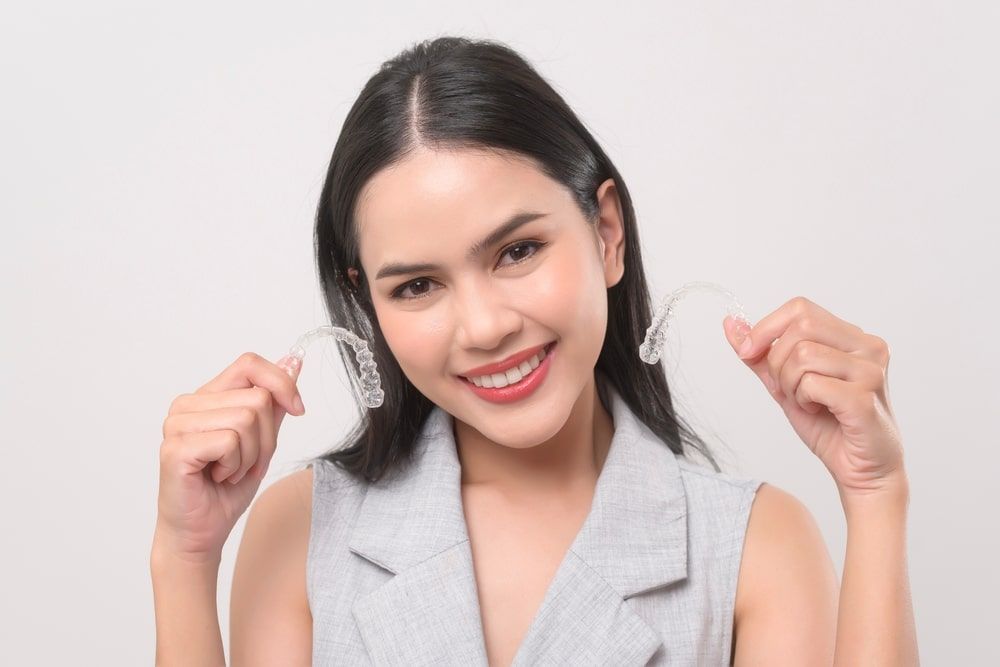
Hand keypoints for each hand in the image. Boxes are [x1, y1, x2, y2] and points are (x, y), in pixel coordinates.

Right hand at [153, 352, 305, 562]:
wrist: (200, 533)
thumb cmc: (224, 490)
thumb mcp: (262, 441)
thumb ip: (274, 402)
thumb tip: (293, 362)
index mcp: (207, 397)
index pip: (249, 364)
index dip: (281, 383)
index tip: (298, 409)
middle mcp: (187, 404)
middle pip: (257, 397)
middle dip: (267, 438)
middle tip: (246, 463)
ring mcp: (177, 424)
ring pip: (247, 418)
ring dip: (251, 455)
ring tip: (229, 472)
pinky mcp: (176, 447)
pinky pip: (230, 441)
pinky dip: (236, 466)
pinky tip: (217, 478)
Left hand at [722, 296, 905, 498]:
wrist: (862, 472)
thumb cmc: (830, 426)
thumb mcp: (786, 384)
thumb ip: (761, 355)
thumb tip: (730, 323)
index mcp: (852, 337)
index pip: (800, 308)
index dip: (766, 328)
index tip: (747, 353)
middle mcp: (868, 346)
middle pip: (800, 328)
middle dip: (777, 361)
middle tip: (788, 390)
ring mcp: (870, 371)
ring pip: (803, 355)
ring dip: (790, 385)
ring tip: (808, 403)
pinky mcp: (864, 397)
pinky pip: (812, 383)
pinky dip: (803, 400)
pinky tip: (819, 412)